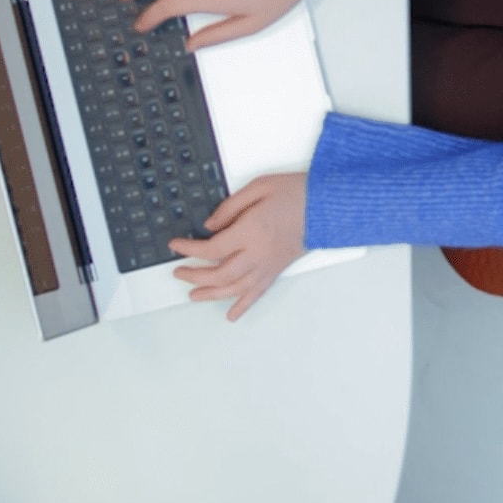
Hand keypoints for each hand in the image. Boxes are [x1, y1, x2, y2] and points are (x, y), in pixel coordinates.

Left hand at [170, 172, 308, 321]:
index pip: (211, 249)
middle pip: (218, 274)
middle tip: (179, 271)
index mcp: (251, 231)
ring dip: (210, 294)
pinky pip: (257, 294)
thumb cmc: (297, 193)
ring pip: (234, 288)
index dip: (189, 249)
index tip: (176, 246)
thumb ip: (230, 207)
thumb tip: (209, 226)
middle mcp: (258, 254)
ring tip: (194, 295)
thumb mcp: (259, 187)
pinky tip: (231, 314)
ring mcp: (268, 265)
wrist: (327, 206)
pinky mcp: (276, 270)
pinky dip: (242, 306)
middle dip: (194, 275)